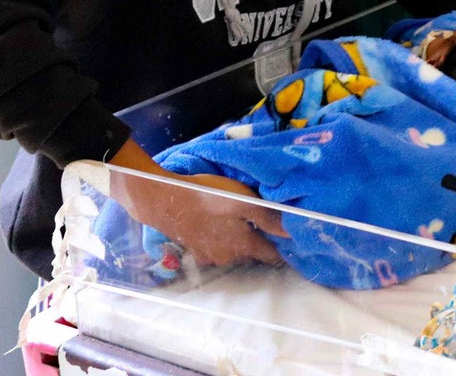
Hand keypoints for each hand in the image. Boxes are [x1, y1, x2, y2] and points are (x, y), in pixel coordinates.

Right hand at [108, 140, 287, 267]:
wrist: (164, 200)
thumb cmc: (208, 197)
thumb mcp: (245, 202)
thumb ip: (269, 219)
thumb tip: (292, 232)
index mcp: (244, 247)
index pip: (271, 256)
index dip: (282, 249)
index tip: (290, 242)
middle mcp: (228, 257)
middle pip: (252, 254)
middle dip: (259, 243)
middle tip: (263, 226)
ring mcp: (208, 256)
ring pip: (232, 253)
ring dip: (238, 243)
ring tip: (239, 225)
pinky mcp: (193, 250)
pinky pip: (214, 250)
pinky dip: (219, 241)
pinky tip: (216, 228)